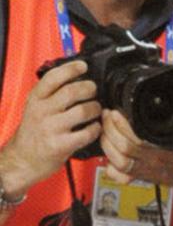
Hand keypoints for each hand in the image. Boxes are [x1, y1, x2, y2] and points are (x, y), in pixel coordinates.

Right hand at [0, 60, 101, 194]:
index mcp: (36, 99)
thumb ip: (50, 94)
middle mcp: (42, 111)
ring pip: (83, 111)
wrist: (23, 160)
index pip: (53, 77)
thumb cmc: (33, 133)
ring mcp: (51, 128)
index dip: (71, 69)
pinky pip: (87, 133)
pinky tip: (95, 128)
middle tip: (94, 91)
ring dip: (96, 108)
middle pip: (72, 92)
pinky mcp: (61, 145)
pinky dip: (96, 129)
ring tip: (96, 110)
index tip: (83, 66)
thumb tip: (74, 77)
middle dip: (89, 88)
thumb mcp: (35, 108)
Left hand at [100, 108, 172, 186]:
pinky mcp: (141, 176)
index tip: (115, 112)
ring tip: (105, 131)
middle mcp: (154, 161)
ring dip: (107, 144)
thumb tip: (156, 102)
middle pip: (124, 148)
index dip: (122, 124)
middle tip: (107, 116)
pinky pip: (120, 176)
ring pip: (118, 161)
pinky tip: (109, 155)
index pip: (138, 138)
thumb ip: (171, 120)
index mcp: (166, 149)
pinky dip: (110, 167)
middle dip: (110, 129)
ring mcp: (146, 170)